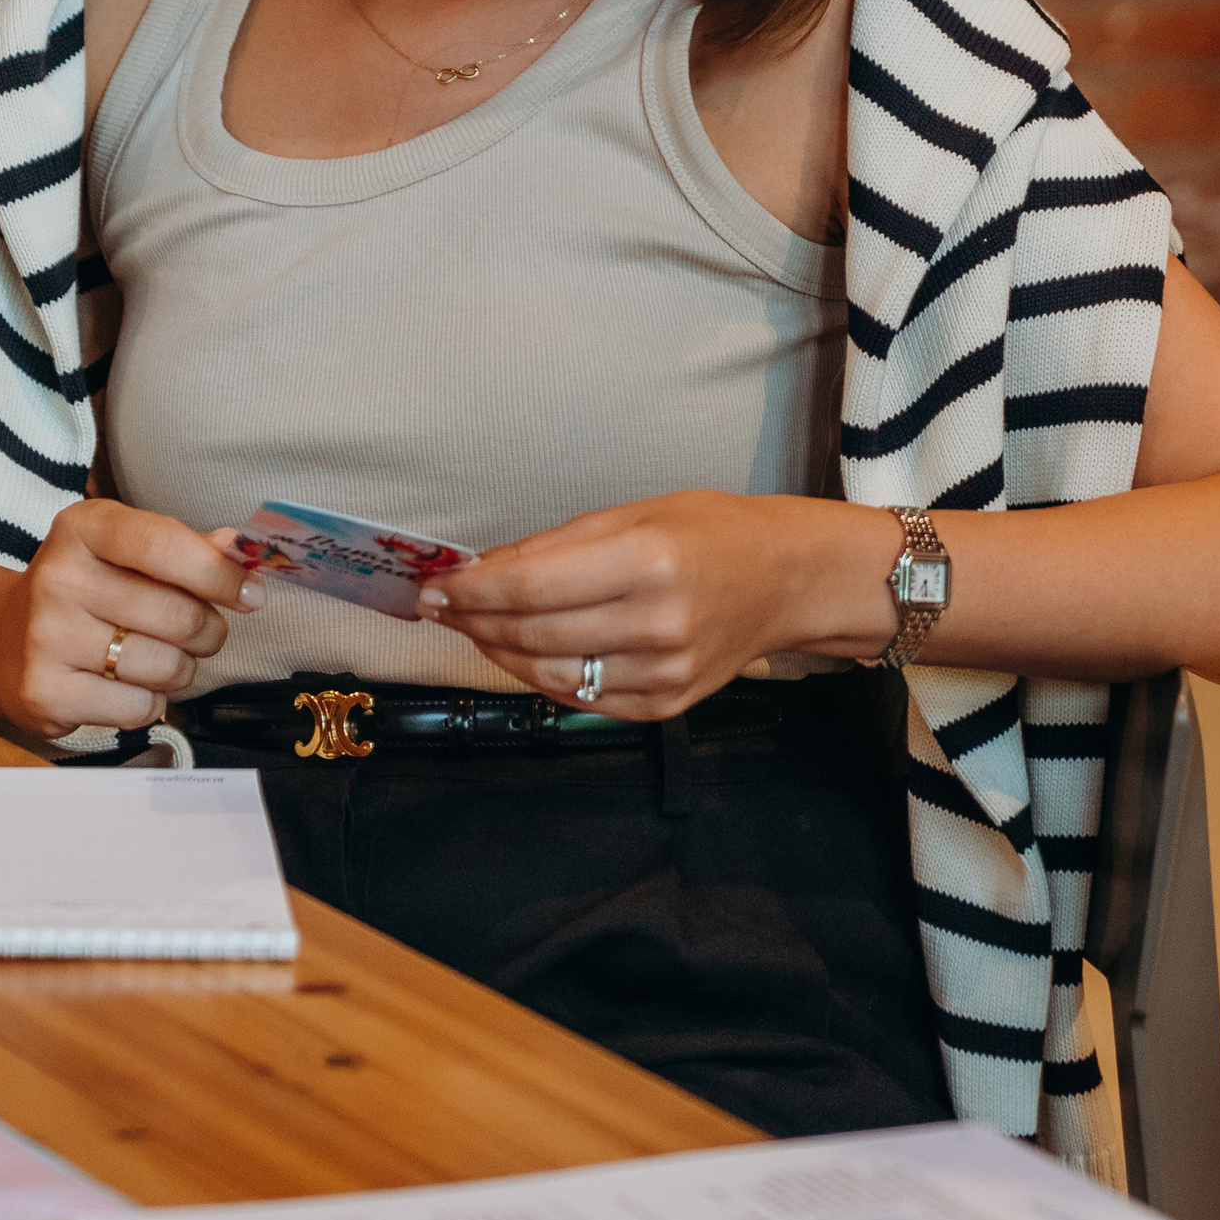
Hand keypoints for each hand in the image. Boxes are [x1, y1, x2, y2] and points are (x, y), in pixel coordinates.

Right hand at [0, 501, 256, 737]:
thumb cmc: (83, 590)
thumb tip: (241, 550)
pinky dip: (150, 701)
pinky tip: (127, 683)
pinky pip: (138, 707)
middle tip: (200, 632)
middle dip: (208, 631)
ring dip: (181, 669)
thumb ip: (185, 548)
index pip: (165, 546)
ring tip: (160, 657)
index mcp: (82, 529)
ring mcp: (46, 638)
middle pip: (178, 616)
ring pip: (165, 667)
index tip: (249, 593)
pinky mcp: (45, 693)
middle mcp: (58, 578)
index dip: (219, 574)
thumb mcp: (123, 550)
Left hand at [419, 494, 871, 720]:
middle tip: (442, 606)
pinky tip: (523, 654)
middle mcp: (657, 623)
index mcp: (647, 561)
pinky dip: (542, 677)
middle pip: (532, 634)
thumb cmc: (709, 534)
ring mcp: (663, 672)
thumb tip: (480, 571)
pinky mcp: (665, 705)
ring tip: (474, 628)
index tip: (436, 585)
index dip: (470, 591)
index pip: (529, 587)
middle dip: (474, 620)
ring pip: (549, 674)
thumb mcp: (631, 514)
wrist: (784, 580)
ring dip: (498, 652)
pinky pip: (582, 700)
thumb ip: (553, 547)